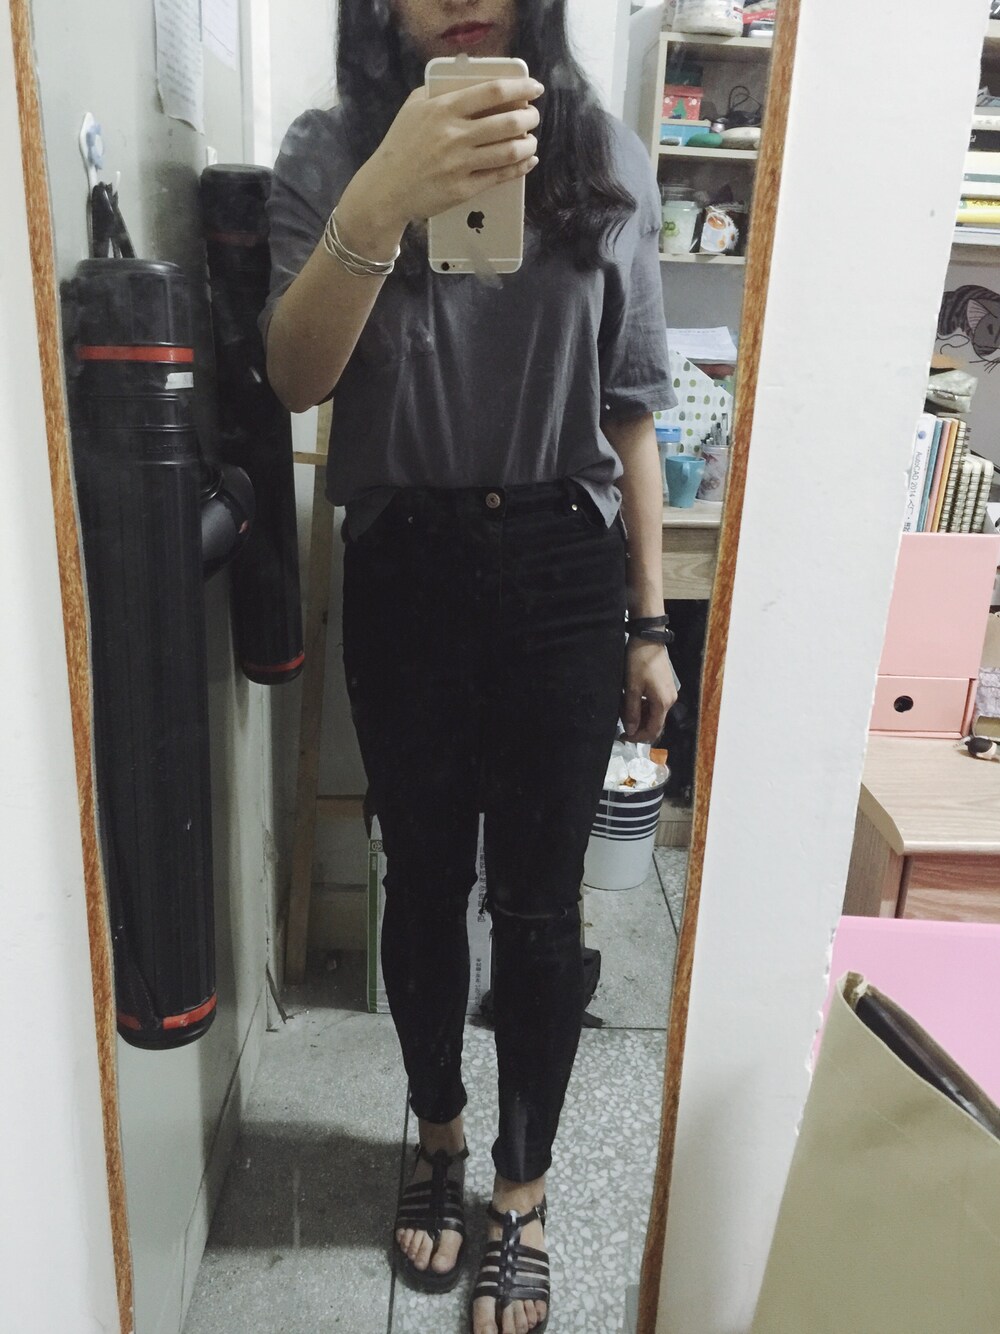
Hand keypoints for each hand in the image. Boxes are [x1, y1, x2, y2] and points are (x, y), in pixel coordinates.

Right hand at [356, 78, 542, 227]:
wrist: (386, 188)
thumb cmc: (401, 145)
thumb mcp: (414, 107)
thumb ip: (440, 91)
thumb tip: (472, 81)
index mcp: (444, 108)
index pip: (492, 92)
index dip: (520, 88)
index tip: (534, 88)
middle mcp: (454, 135)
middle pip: (507, 122)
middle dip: (529, 117)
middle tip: (533, 116)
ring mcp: (460, 164)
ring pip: (508, 151)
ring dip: (528, 144)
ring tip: (531, 140)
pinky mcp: (463, 189)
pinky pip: (500, 176)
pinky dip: (520, 167)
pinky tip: (527, 161)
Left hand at [621, 642, 678, 742]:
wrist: (648, 639)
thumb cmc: (639, 662)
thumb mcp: (632, 688)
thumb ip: (631, 712)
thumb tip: (630, 731)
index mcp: (663, 703)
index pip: (653, 730)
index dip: (638, 737)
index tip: (623, 737)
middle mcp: (670, 700)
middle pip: (655, 724)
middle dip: (638, 728)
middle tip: (621, 725)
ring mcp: (669, 693)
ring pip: (654, 714)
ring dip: (639, 716)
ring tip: (624, 711)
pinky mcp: (665, 686)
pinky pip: (655, 704)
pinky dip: (643, 707)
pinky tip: (631, 702)